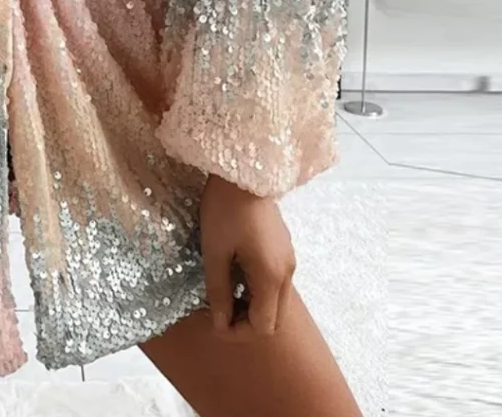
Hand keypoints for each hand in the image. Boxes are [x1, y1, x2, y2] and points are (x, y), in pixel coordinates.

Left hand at [200, 173, 295, 340]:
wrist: (244, 169)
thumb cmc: (225, 209)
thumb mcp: (214, 252)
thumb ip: (218, 291)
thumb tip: (220, 323)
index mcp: (271, 277)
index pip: (263, 327)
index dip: (237, 332)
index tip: (213, 320)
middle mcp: (287, 273)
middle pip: (273, 318)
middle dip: (245, 321)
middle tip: (217, 308)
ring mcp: (288, 259)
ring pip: (275, 300)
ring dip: (251, 304)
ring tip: (223, 290)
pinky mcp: (284, 246)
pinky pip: (274, 281)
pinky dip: (256, 288)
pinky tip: (234, 271)